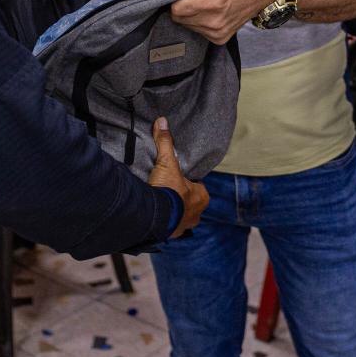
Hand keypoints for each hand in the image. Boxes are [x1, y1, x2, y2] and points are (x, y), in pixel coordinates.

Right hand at [147, 117, 207, 237]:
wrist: (154, 217)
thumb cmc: (167, 190)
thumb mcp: (166, 163)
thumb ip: (165, 143)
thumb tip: (162, 121)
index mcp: (202, 197)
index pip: (197, 186)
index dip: (187, 181)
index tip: (176, 177)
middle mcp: (196, 214)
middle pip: (189, 201)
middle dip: (179, 197)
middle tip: (165, 188)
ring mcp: (184, 227)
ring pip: (180, 215)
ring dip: (172, 210)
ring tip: (159, 201)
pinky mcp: (171, 235)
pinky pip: (169, 226)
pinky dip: (164, 221)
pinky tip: (154, 214)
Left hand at [163, 0, 277, 44]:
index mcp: (211, 3)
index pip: (176, 8)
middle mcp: (213, 22)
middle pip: (179, 18)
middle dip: (182, 5)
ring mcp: (217, 33)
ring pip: (187, 25)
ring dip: (190, 14)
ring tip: (205, 1)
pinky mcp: (220, 39)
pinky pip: (197, 31)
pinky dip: (199, 21)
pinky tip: (210, 11)